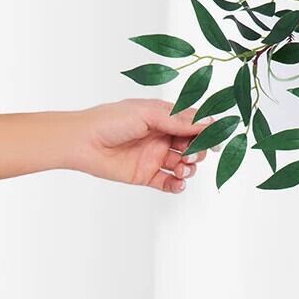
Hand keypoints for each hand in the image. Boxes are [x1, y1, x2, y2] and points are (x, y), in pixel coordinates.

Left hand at [62, 98, 213, 191]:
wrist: (81, 142)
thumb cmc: (109, 121)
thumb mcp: (147, 114)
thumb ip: (177, 120)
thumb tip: (208, 122)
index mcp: (162, 117)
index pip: (192, 123)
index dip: (206, 130)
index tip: (216, 138)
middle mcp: (160, 137)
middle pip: (192, 145)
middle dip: (198, 150)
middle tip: (192, 154)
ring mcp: (153, 156)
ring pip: (183, 165)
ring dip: (189, 168)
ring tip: (182, 168)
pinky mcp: (144, 175)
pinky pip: (168, 182)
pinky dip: (177, 185)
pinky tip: (178, 183)